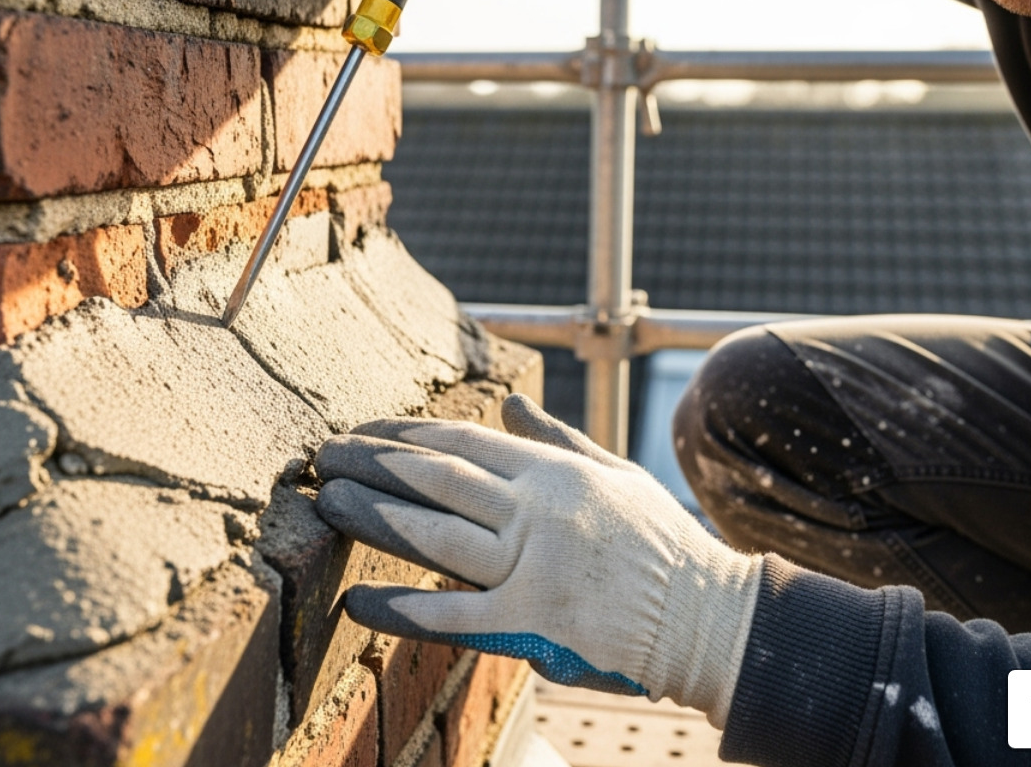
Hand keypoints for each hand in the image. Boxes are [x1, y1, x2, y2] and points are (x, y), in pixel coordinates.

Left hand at [314, 395, 761, 723]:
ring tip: (328, 503)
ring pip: (435, 535)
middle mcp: (539, 511)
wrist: (707, 617)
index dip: (402, 433)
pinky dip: (399, 609)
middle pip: (437, 478)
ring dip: (373, 517)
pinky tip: (356, 602)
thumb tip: (509, 404)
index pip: (461, 440)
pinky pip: (453, 615)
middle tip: (323, 455)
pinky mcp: (533, 625)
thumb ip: (555, 440)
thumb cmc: (659, 546)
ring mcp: (534, 568)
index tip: (361, 429)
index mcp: (554, 472)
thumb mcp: (613, 476)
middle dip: (373, 463)